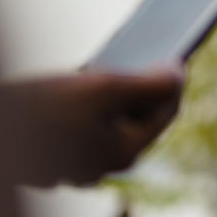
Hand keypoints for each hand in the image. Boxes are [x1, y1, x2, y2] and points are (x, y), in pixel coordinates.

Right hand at [0, 65, 183, 185]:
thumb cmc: (37, 108)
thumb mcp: (101, 87)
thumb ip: (150, 83)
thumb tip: (179, 73)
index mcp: (123, 153)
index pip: (167, 111)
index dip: (175, 78)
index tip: (179, 50)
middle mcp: (103, 166)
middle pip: (140, 117)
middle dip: (144, 86)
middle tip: (151, 51)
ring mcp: (76, 165)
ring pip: (111, 120)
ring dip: (117, 92)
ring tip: (126, 58)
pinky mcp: (54, 156)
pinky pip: (86, 124)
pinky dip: (90, 103)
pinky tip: (88, 78)